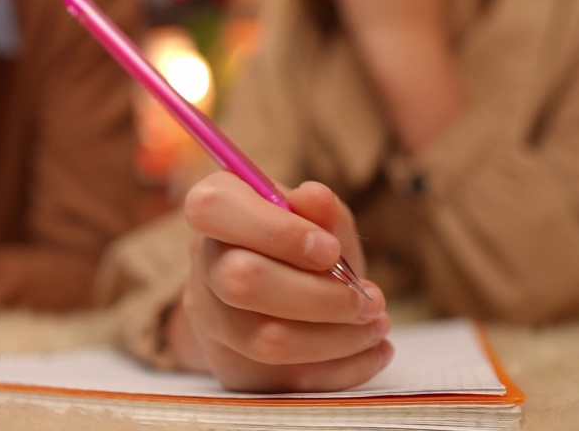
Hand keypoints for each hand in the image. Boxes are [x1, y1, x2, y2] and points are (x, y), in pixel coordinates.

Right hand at [166, 172, 392, 391]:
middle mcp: (202, 263)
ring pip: (264, 339)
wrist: (278, 296)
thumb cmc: (301, 245)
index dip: (275, 230)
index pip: (214, 208)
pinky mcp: (233, 368)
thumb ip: (320, 209)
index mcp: (215, 208)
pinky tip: (373, 351)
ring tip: (376, 324)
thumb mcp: (317, 218)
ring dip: (337, 337)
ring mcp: (211, 321)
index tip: (330, 250)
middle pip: (241, 281)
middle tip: (368, 298)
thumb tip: (314, 197)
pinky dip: (344, 368)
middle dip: (320, 296)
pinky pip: (287, 380)